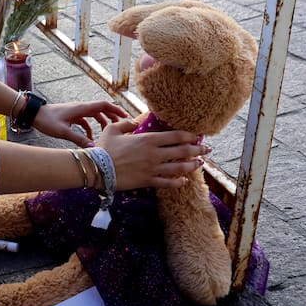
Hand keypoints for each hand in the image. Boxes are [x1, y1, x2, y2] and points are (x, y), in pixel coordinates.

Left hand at [32, 100, 126, 146]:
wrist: (34, 114)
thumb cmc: (47, 120)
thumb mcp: (63, 131)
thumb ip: (79, 139)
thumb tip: (93, 147)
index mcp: (81, 108)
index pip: (103, 105)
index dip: (116, 110)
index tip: (125, 117)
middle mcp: (80, 107)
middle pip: (101, 109)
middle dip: (112, 116)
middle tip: (122, 126)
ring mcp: (76, 111)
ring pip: (94, 115)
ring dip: (102, 122)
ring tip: (108, 133)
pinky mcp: (71, 116)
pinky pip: (86, 120)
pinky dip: (91, 127)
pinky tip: (90, 137)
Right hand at [95, 123, 209, 190]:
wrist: (97, 168)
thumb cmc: (104, 148)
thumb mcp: (113, 129)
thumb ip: (127, 124)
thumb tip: (136, 122)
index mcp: (148, 139)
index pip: (175, 136)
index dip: (190, 135)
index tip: (198, 135)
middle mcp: (154, 154)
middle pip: (182, 151)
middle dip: (198, 150)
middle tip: (208, 149)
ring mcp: (152, 169)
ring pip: (178, 168)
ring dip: (192, 165)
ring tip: (200, 163)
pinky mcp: (147, 181)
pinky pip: (167, 183)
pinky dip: (178, 182)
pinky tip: (185, 181)